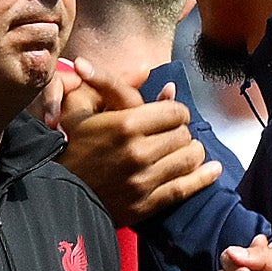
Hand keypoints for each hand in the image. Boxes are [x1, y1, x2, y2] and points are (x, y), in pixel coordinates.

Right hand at [54, 68, 218, 222]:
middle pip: (185, 134)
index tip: (170, 116)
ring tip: (182, 150)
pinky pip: (187, 187)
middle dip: (181, 132)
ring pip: (190, 158)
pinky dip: (204, 177)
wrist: (59, 194)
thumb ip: (113, 84)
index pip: (176, 111)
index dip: (177, 111)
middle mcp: (138, 151)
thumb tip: (144, 67)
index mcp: (125, 124)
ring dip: (191, 152)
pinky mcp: (148, 203)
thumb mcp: (82, 108)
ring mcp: (144, 179)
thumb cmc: (72, 146)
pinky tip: (212, 170)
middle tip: (171, 135)